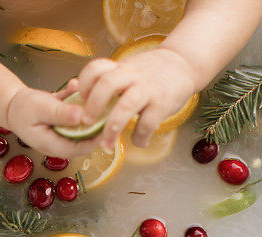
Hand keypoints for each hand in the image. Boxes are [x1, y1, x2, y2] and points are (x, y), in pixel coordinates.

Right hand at [4, 81, 101, 158]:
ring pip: (83, 127)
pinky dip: (78, 103)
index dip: (97, 137)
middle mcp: (60, 144)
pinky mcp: (64, 125)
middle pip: (86, 139)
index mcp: (53, 145)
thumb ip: (61, 114)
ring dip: (87, 110)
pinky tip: (74, 88)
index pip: (82, 148)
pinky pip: (77, 118)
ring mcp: (63, 135)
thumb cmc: (22, 108)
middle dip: (96, 122)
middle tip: (106, 103)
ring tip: (88, 93)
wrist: (11, 105)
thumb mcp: (42, 108)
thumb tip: (83, 117)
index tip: (107, 120)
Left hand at [76, 48, 196, 148]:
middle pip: (108, 84)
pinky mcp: (163, 103)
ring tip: (106, 145)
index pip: (96, 68)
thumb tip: (77, 95)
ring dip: (113, 127)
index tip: (81, 100)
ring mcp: (148, 89)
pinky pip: (148, 123)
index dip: (84, 84)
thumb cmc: (149, 73)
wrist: (184, 65)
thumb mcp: (127, 70)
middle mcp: (132, 76)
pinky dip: (140, 137)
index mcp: (120, 68)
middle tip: (86, 123)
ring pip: (126, 105)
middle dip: (93, 105)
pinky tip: (137, 141)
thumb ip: (107, 82)